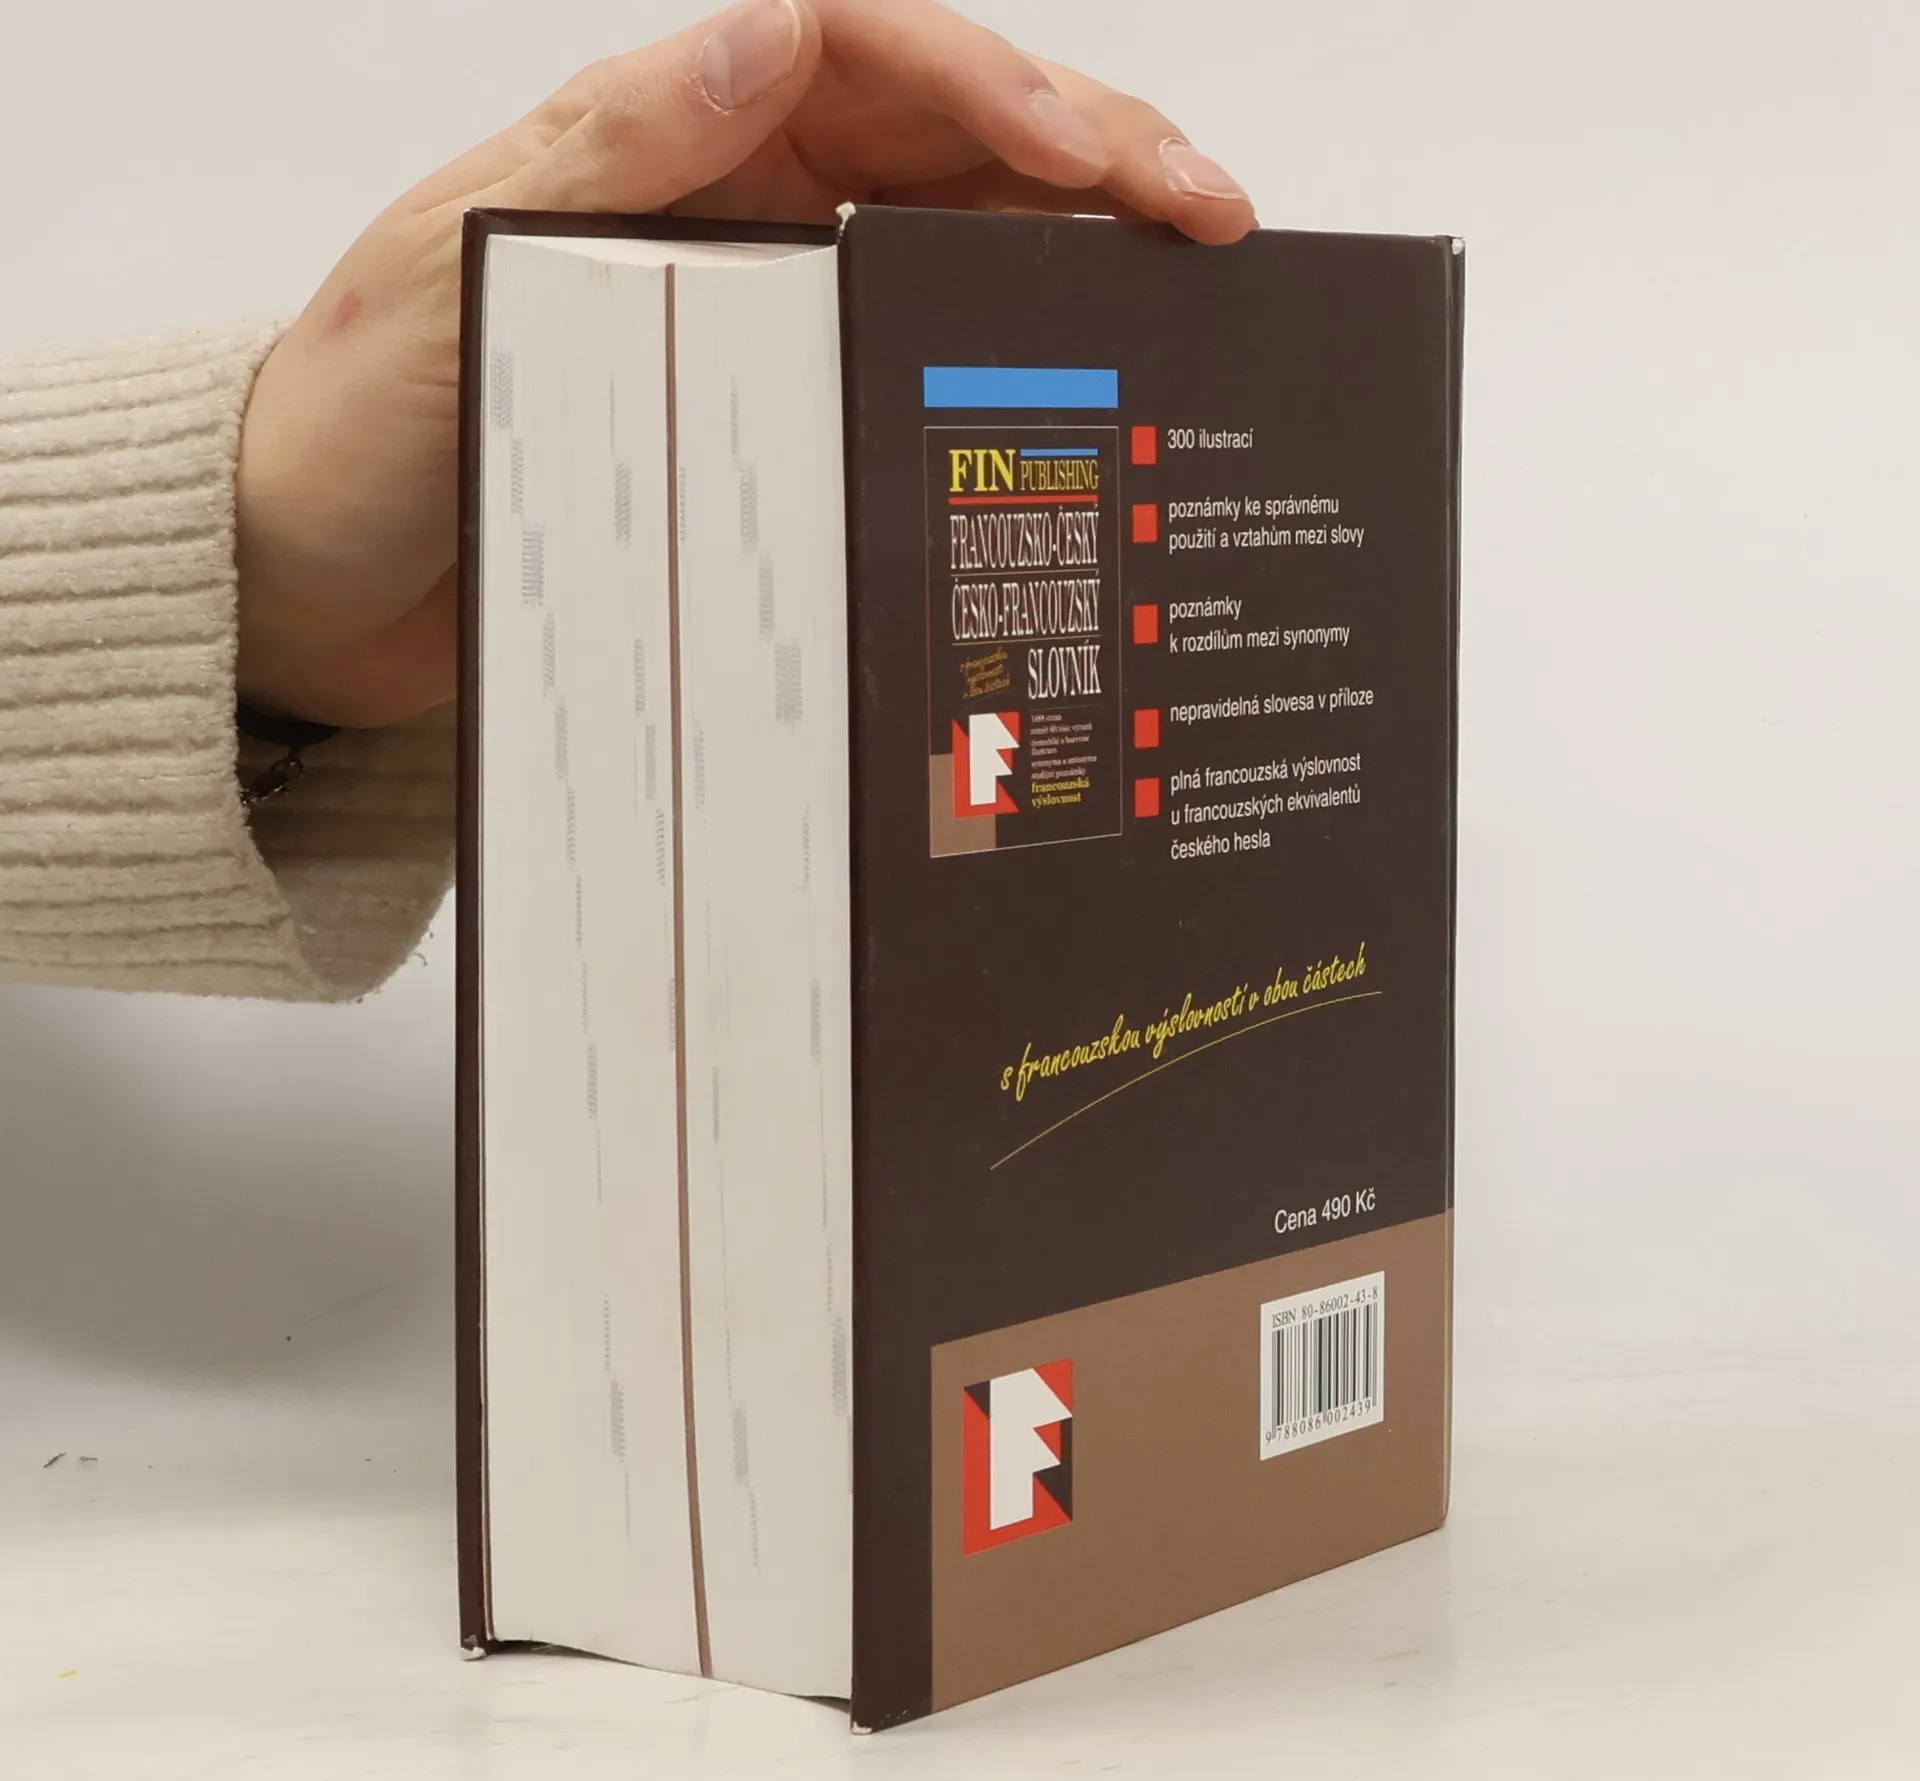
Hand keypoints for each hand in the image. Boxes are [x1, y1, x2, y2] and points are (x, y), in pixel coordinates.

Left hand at [235, 0, 1256, 727]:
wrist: (305, 592)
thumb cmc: (349, 438)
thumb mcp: (442, 284)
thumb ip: (599, 165)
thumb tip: (764, 39)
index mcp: (660, 144)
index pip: (863, 52)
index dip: (995, 81)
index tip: (1092, 156)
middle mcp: (729, 208)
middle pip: (945, 137)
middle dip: (1092, 156)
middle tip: (1209, 217)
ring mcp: (760, 311)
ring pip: (954, 241)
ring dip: (1077, 250)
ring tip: (1189, 288)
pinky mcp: (770, 411)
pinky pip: (913, 358)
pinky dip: (1009, 357)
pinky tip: (1081, 386)